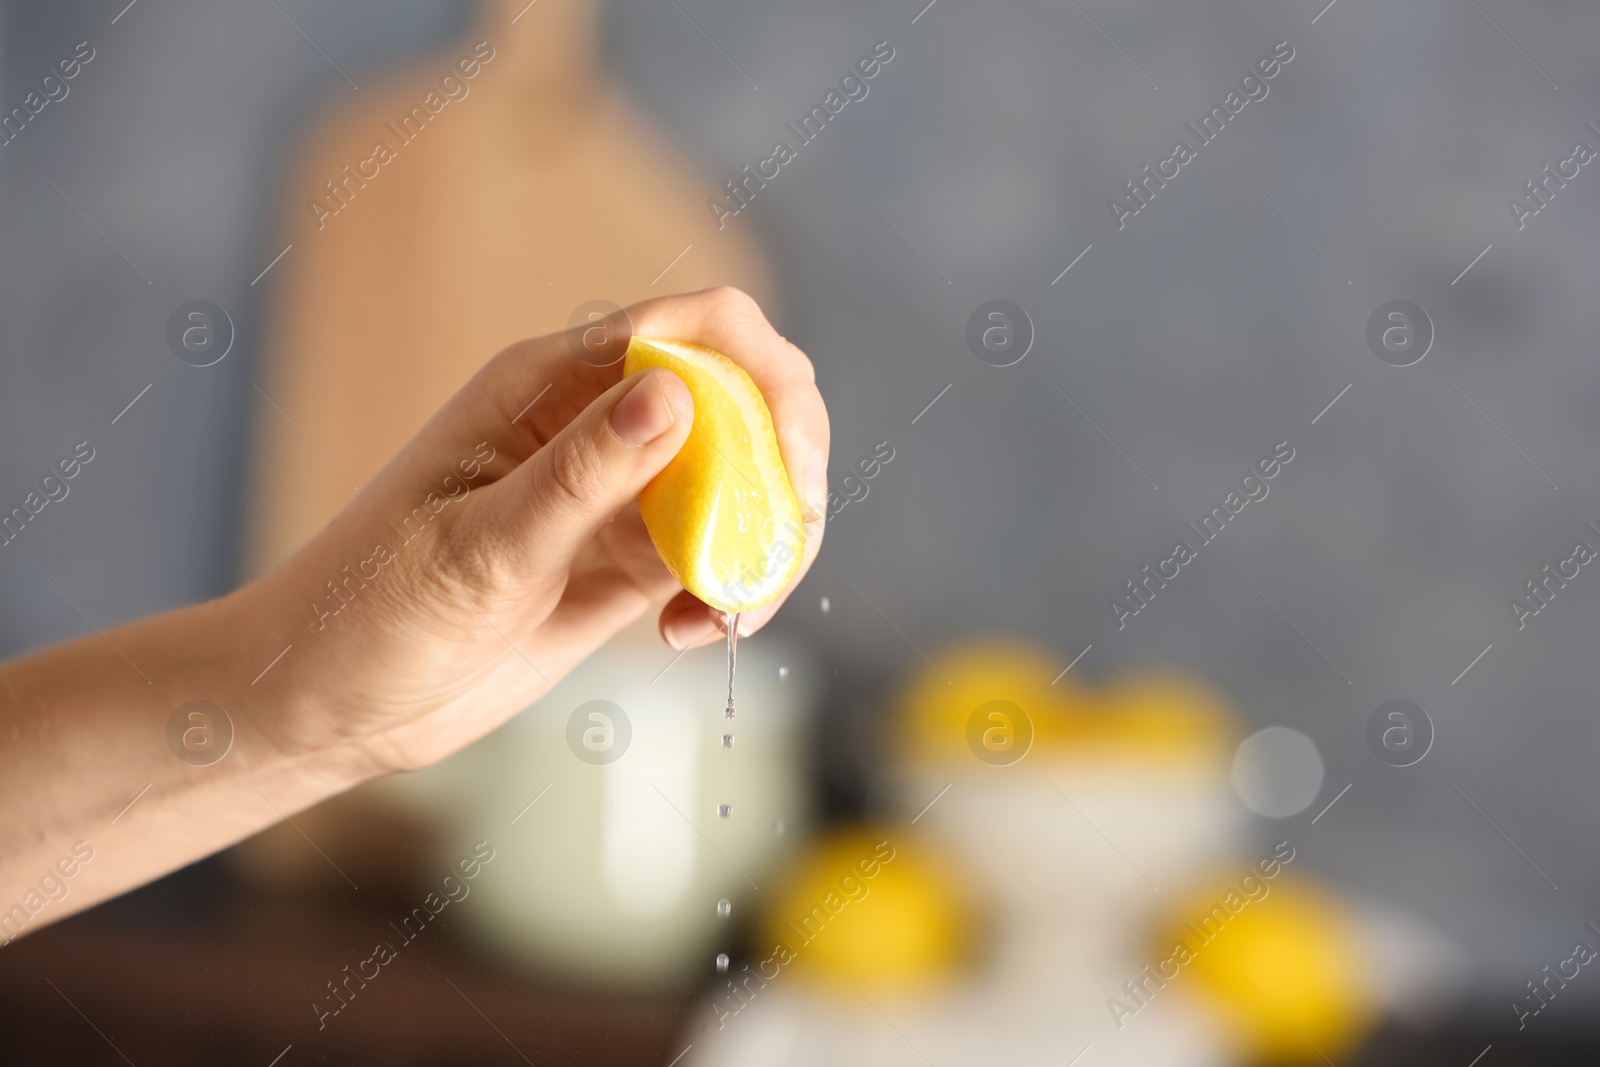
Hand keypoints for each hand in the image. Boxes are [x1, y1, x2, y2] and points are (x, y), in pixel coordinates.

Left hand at [240, 287, 828, 773]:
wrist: (329, 702)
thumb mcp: (476, 546)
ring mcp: (620, 495)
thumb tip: (675, 392)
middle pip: (745, 399)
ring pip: (744, 481)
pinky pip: (717, 551)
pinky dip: (734, 587)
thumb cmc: (368, 610)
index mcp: (550, 384)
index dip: (764, 374)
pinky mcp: (629, 562)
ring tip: (727, 617)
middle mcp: (597, 424)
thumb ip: (579, 476)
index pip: (696, 328)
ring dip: (765, 540)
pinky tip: (696, 635)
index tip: (788, 465)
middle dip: (786, 465)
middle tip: (777, 549)